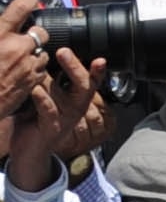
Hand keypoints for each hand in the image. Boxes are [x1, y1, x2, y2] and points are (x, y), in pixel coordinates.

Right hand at [0, 0, 41, 109]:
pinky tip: (19, 72)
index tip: (29, 0)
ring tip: (17, 59)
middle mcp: (17, 47)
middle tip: (19, 39)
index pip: (21, 7)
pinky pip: (40, 68)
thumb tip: (1, 24)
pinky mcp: (33, 80)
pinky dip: (33, 68)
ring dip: (33, 52)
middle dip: (33, 34)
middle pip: (39, 31)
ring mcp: (27, 64)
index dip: (28, 0)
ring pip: (42, 50)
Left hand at [39, 47, 106, 161]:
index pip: (90, 82)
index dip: (97, 72)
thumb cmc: (34, 120)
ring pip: (62, 94)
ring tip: (37, 70)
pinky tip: (35, 90)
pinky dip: (42, 99)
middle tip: (63, 52)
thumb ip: (48, 81)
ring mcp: (66, 119)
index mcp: (76, 100)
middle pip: (83, 86)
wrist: (28, 150)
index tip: (100, 60)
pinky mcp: (53, 128)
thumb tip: (44, 56)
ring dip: (47, 81)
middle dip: (75, 68)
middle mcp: (76, 109)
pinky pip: (49, 110)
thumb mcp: (45, 97)